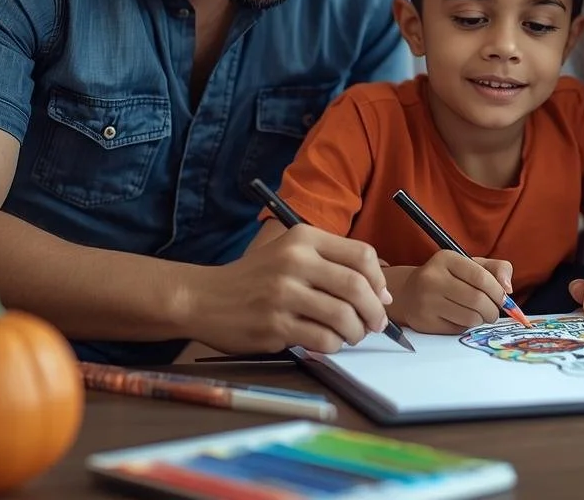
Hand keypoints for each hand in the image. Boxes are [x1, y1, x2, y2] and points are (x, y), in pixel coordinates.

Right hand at [190, 224, 392, 354]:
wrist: (203, 297)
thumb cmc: (255, 278)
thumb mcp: (290, 254)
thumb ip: (332, 264)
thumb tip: (380, 290)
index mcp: (303, 239)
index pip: (361, 255)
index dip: (379, 280)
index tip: (380, 298)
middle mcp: (294, 261)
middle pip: (357, 287)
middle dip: (375, 312)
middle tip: (376, 324)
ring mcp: (283, 294)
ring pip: (343, 316)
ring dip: (356, 332)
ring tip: (351, 335)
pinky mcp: (275, 325)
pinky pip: (323, 339)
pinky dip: (334, 345)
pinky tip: (328, 343)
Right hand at [389, 251, 512, 334]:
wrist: (409, 293)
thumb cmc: (448, 277)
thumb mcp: (471, 265)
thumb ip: (497, 269)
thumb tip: (507, 289)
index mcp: (446, 259)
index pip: (481, 277)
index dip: (498, 292)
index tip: (504, 299)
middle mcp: (432, 278)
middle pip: (477, 300)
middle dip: (492, 310)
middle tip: (493, 312)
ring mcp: (426, 301)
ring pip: (470, 317)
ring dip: (481, 319)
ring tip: (478, 315)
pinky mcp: (424, 322)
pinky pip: (457, 329)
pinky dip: (466, 326)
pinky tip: (460, 318)